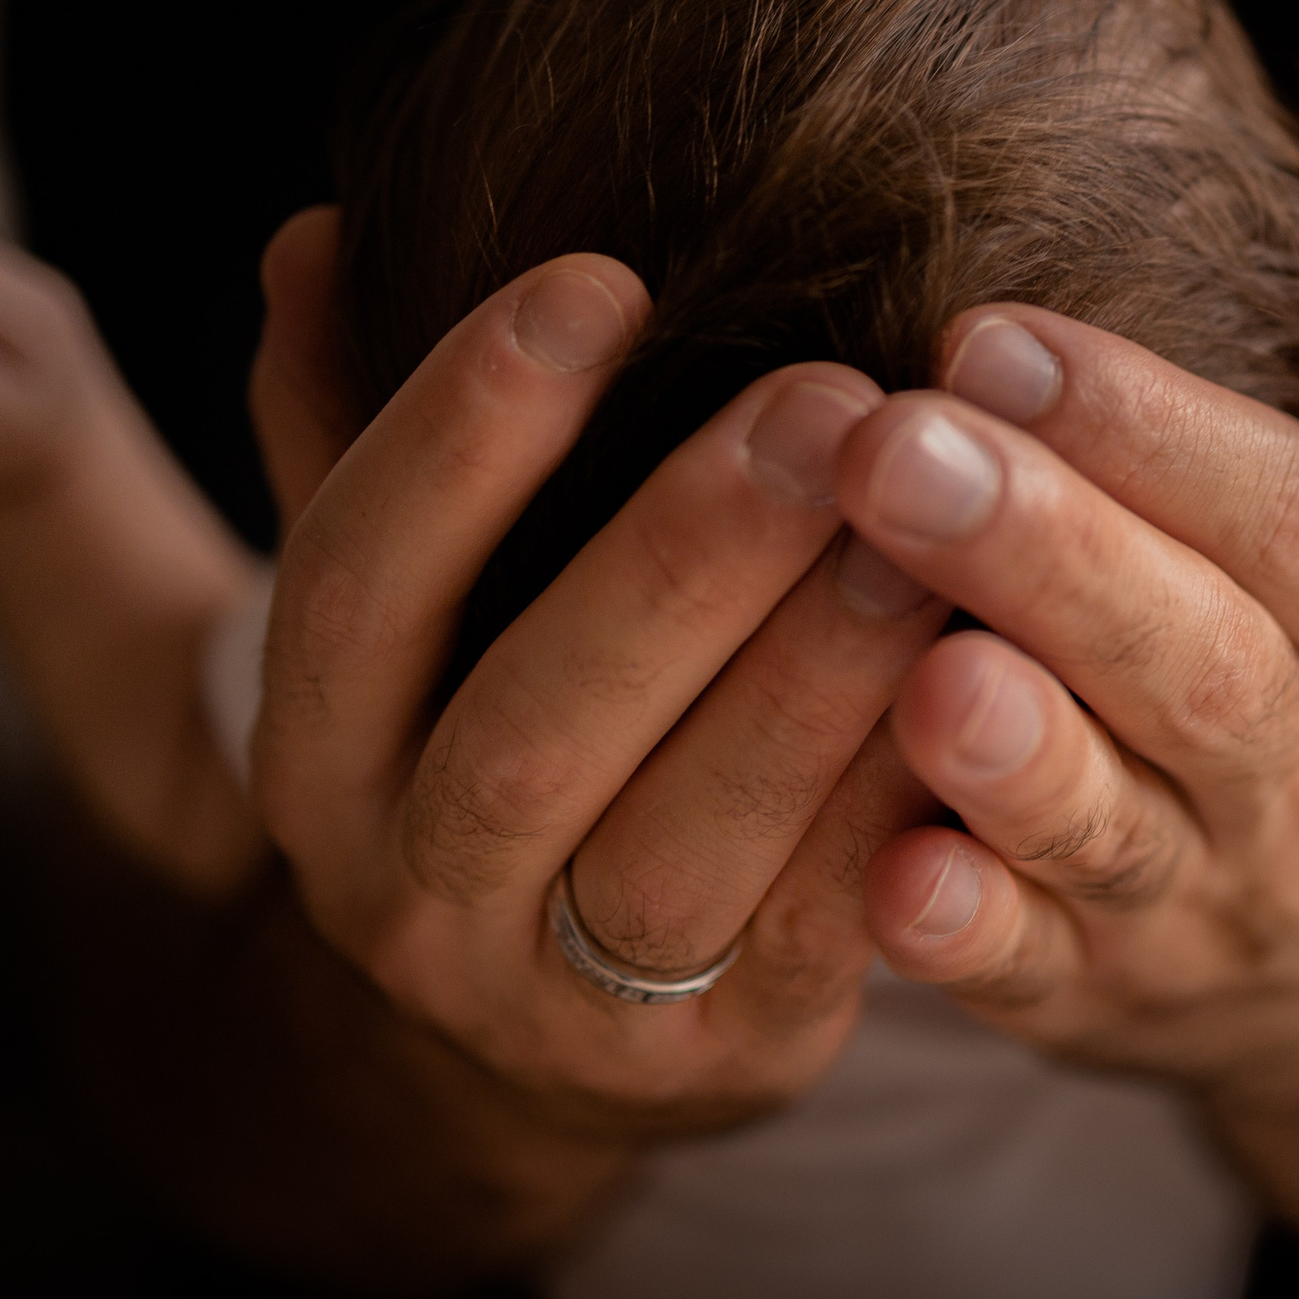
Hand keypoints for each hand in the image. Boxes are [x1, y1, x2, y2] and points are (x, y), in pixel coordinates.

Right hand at [247, 209, 949, 1152]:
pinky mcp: (722, 1061)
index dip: (461, 434)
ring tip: (930, 531)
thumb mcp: (394, 611)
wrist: (541, 1038)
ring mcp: (562, 1003)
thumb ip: (346, 431)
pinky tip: (983, 674)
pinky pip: (817, 933)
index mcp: (314, 754)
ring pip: (684, 844)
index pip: (352, 583)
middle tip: (829, 403)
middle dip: (683, 557)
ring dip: (812, 680)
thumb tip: (317, 237)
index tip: (603, 284)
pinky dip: (896, 805)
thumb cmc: (483, 738)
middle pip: (532, 726)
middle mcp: (410, 892)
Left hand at [822, 231, 1298, 1252]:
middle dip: (1048, 557)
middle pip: (1196, 663)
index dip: (1148, 425)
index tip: (991, 336)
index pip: (1287, 516)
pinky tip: (892, 877)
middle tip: (895, 452)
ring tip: (922, 675)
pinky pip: (1034, 974)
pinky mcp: (1096, 998)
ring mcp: (1202, 900)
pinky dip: (970, 933)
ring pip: (1118, 828)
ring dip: (1022, 757)